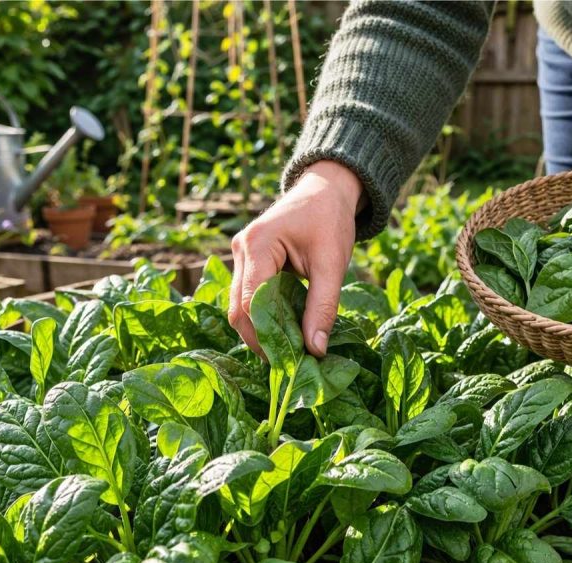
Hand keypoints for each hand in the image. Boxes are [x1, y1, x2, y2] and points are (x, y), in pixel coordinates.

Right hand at [229, 160, 361, 356]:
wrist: (325, 190)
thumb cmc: (330, 221)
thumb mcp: (333, 265)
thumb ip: (323, 307)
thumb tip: (316, 350)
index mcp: (258, 244)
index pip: (250, 302)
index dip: (266, 335)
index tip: (289, 359)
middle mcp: (241, 249)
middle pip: (238, 308)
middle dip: (260, 338)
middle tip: (288, 362)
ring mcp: (240, 255)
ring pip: (239, 305)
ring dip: (261, 329)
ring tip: (288, 350)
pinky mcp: (247, 262)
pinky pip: (248, 297)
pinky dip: (264, 316)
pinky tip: (285, 330)